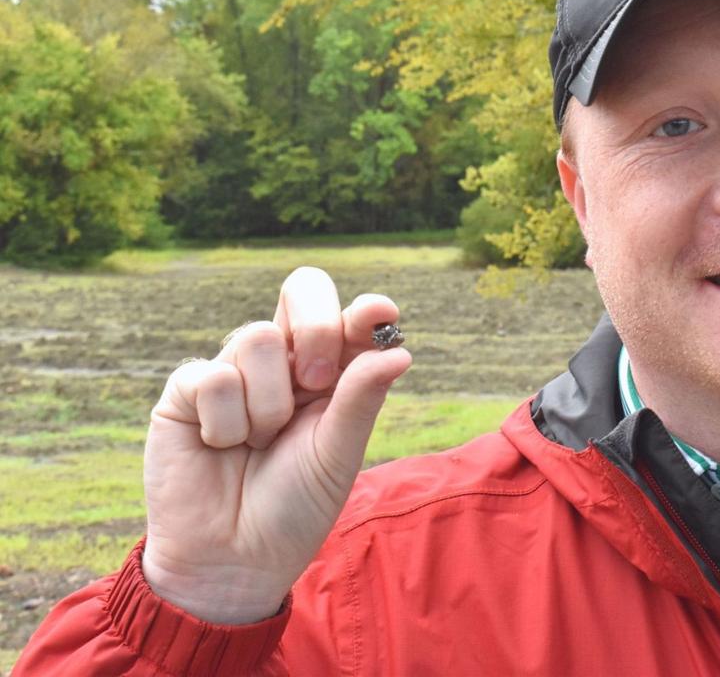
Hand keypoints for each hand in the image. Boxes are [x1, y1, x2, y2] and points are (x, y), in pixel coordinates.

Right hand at [141, 267, 411, 623]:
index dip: (363, 310)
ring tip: (259, 444)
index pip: (346, 317)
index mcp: (330, 372)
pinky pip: (213, 377)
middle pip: (302, 291)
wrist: (233, 560)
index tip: (381, 314)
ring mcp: (235, 369)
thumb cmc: (294, 508)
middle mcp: (284, 361)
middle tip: (316, 382)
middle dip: (315, 330)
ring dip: (268, 405)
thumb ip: (361, 399)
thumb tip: (400, 351)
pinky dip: (225, 424)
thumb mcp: (337, 456)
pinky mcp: (186, 389)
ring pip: (256, 338)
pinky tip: (220, 448)